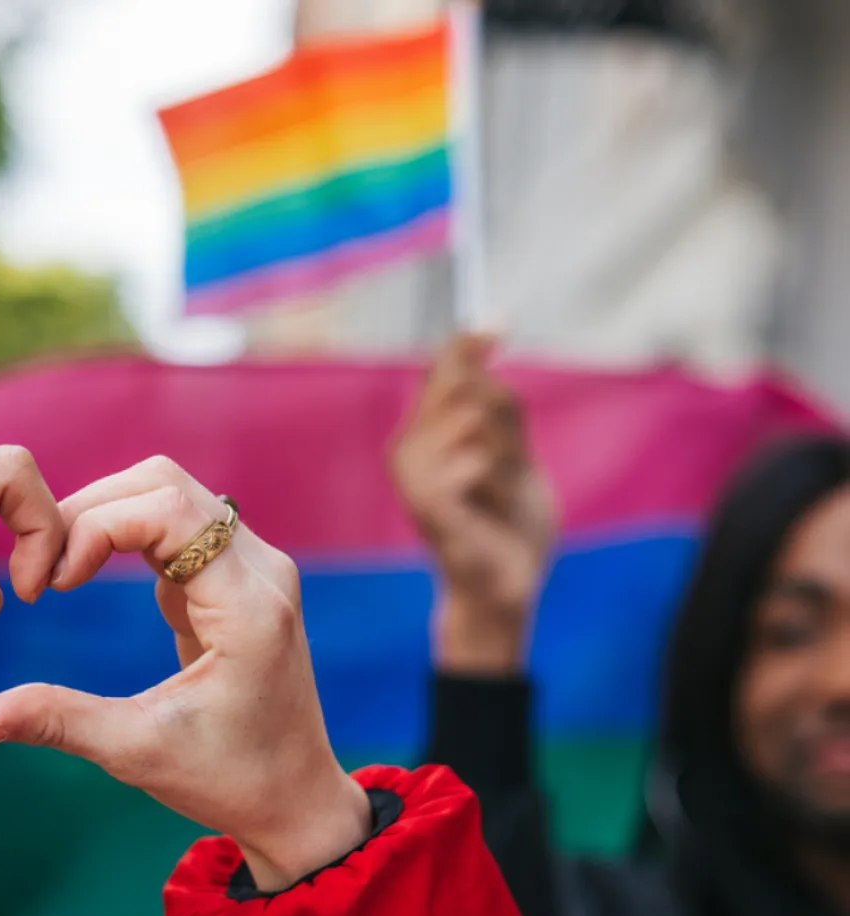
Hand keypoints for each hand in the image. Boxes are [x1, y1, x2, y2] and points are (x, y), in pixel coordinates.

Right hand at [0, 457, 372, 891]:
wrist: (293, 800)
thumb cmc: (227, 780)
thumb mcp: (135, 751)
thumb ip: (56, 722)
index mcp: (249, 605)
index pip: (168, 510)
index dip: (95, 528)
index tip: (54, 586)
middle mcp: (262, 570)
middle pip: (164, 484)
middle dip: (90, 511)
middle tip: (44, 571)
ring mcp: (254, 568)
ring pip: (169, 495)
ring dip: (105, 517)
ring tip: (59, 572)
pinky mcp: (236, 577)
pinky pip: (175, 524)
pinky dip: (122, 535)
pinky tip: (85, 577)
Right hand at [390, 334, 556, 673]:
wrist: (508, 586)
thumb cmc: (509, 524)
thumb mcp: (514, 453)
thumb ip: (500, 404)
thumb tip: (489, 328)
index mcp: (424, 435)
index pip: (440, 371)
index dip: (467, 343)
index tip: (500, 321)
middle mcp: (407, 449)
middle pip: (462, 385)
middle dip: (501, 416)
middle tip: (511, 463)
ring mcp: (413, 477)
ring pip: (474, 418)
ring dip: (505, 454)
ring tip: (499, 493)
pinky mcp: (425, 503)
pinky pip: (475, 459)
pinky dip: (497, 478)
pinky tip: (490, 504)